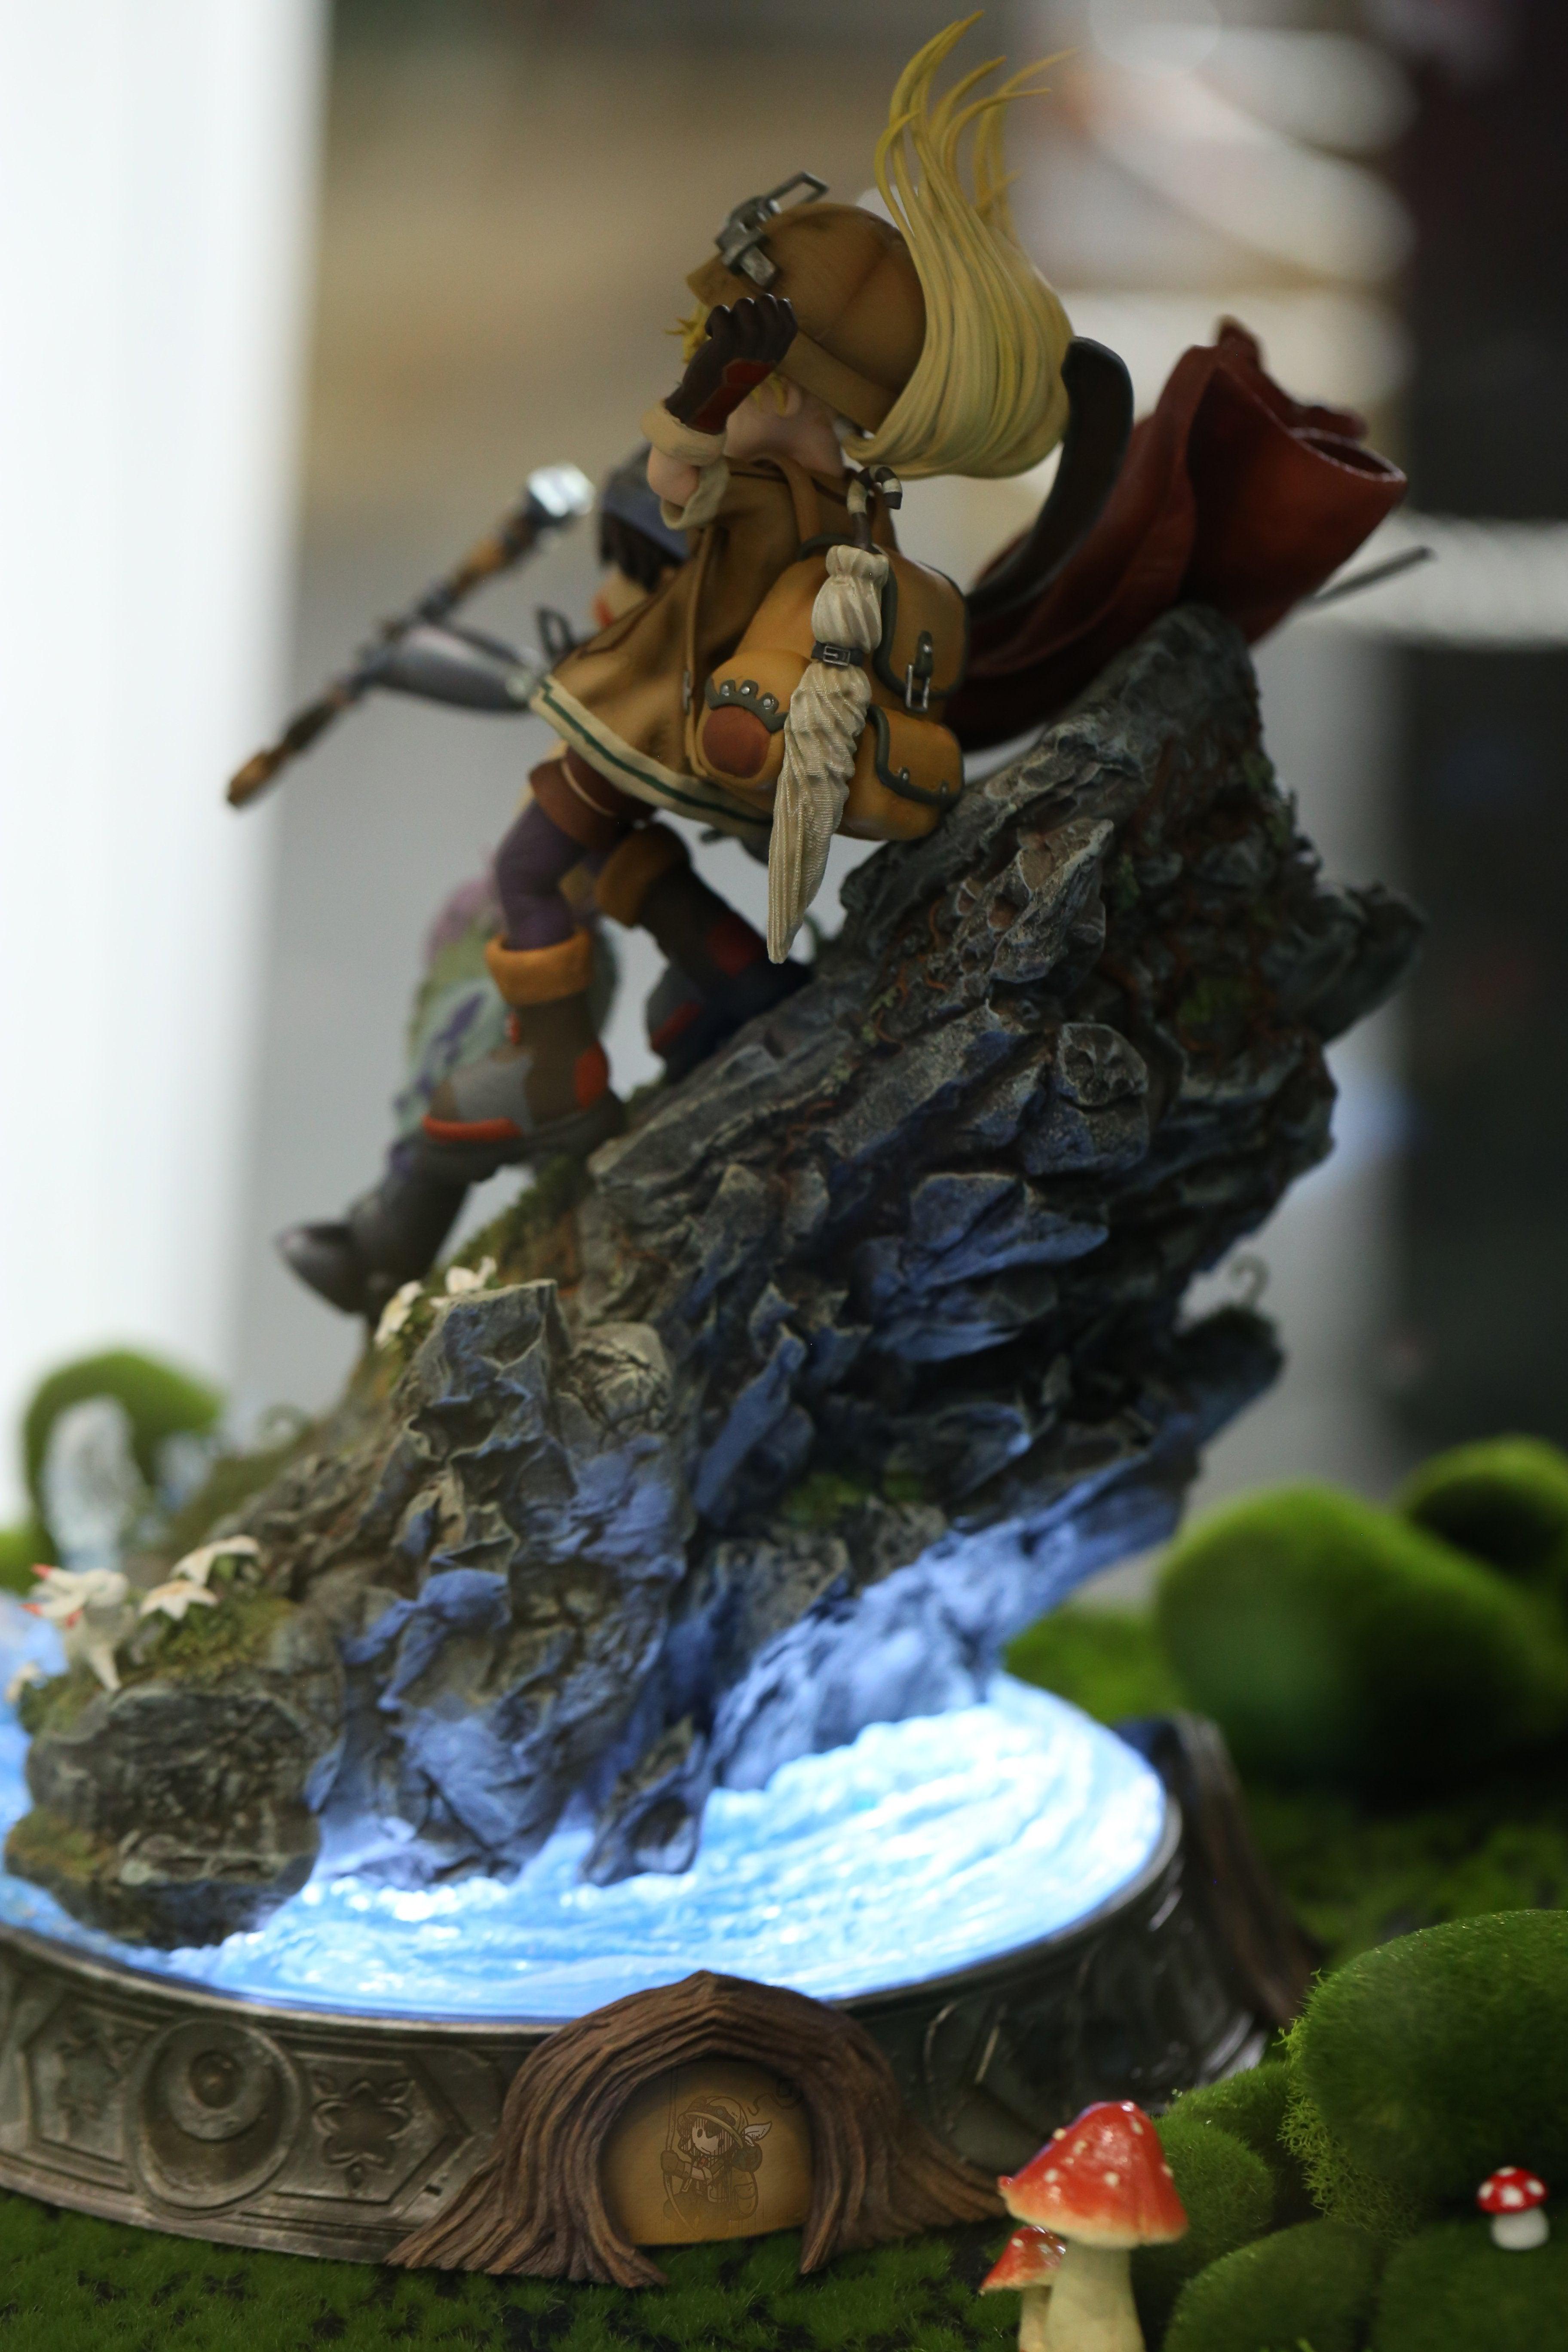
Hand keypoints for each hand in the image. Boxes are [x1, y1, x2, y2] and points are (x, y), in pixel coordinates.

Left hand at [666, 295, 797, 434]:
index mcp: (778, 348)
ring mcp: (748, 344)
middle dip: (750, 304)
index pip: (785, 310)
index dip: (769, 305)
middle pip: (767, 301)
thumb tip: (785, 301)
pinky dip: (712, 318)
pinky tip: (711, 334)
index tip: (755, 321)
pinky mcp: (726, 343)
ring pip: (744, 303)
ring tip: (724, 330)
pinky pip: (721, 311)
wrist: (708, 400)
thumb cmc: (733, 373)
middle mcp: (767, 346)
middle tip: (738, 323)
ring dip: (730, 312)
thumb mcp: (760, 354)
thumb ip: (772, 331)